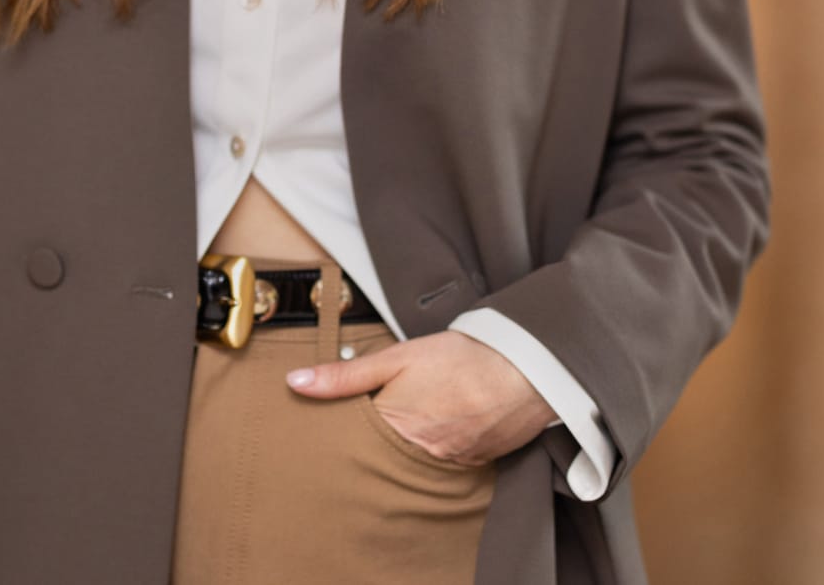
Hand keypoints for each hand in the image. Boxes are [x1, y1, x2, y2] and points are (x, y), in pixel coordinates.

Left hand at [284, 329, 547, 466]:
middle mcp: (423, 455)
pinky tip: (440, 430)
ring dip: (408, 451)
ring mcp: (453, 463)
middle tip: (376, 428)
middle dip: (374, 449)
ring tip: (413, 425)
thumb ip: (345, 376)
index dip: (344, 436)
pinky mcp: (478, 464)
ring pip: (416, 464)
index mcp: (396, 429)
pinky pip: (448, 464)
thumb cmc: (461, 358)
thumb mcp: (396, 358)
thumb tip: (295, 383)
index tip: (332, 431)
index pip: (355, 445)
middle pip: (384, 460)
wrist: (528, 368)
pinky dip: (439, 451)